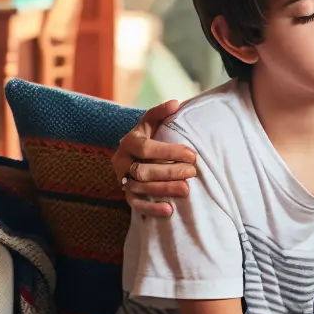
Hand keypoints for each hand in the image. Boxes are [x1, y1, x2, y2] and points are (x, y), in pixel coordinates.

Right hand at [110, 101, 197, 217]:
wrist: (133, 154)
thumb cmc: (148, 136)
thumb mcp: (151, 122)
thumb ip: (161, 112)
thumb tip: (176, 103)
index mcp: (128, 142)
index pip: (147, 148)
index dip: (170, 152)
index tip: (192, 155)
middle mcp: (121, 161)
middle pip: (143, 170)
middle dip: (170, 172)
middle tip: (192, 172)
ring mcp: (122, 180)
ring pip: (140, 188)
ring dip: (164, 190)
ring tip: (186, 190)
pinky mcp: (126, 195)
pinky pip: (136, 205)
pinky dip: (152, 208)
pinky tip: (169, 210)